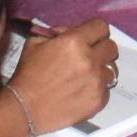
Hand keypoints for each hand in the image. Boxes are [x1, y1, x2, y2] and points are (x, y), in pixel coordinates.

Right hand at [9, 19, 117, 134]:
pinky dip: (97, 89)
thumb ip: (58, 32)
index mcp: (75, 42)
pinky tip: (81, 92)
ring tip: (84, 77)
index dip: (95, 32)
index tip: (90, 38)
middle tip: (89, 57)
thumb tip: (73, 31)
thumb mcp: (36, 43)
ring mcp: (96, 82)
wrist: (24, 109)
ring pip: (111, 69)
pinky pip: (106, 89)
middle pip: (112, 47)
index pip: (102, 27)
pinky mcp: (98, 101)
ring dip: (100, 71)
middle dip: (101, 49)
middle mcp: (90, 60)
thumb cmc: (28, 74)